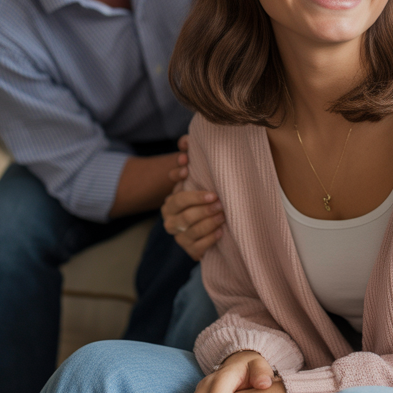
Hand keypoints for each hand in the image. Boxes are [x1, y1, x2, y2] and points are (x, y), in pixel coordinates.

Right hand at [163, 136, 225, 259]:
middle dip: (204, 211)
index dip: (195, 197)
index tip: (213, 194)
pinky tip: (221, 233)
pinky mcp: (190, 251)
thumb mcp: (193, 180)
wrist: (205, 225)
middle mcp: (170, 222)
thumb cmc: (201, 198)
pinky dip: (210, 240)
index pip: (179, 200)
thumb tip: (186, 140)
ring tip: (223, 217)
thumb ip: (187, 161)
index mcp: (169, 205)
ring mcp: (179, 238)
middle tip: (221, 205)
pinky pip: (198, 248)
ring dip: (209, 224)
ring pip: (192, 232)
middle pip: (185, 217)